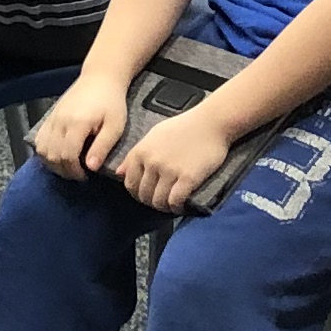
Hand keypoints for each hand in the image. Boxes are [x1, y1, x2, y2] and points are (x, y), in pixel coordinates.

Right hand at [30, 73, 128, 176]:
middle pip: (53, 155)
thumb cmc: (111, 102)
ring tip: (67, 167)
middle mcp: (60, 121)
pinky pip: (39, 139)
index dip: (75, 171)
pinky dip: (44, 152)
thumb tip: (91, 168)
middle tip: (78, 175)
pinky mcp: (50, 116)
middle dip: (64, 170)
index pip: (68, 155)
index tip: (85, 176)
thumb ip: (102, 147)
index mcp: (78, 123)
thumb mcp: (115, 126)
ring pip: (42, 149)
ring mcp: (52, 118)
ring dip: (52, 163)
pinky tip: (57, 156)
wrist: (99, 78)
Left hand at [116, 104, 238, 212]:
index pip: (130, 183)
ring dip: (164, 207)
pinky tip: (182, 205)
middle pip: (143, 194)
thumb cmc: (184, 126)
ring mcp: (169, 170)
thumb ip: (135, 155)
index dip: (137, 193)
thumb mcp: (154, 135)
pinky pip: (175, 201)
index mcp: (141, 151)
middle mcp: (152, 162)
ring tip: (172, 204)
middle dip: (151, 201)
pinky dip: (177, 207)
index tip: (148, 194)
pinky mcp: (187, 178)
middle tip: (162, 201)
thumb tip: (119, 173)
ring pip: (158, 201)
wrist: (212, 122)